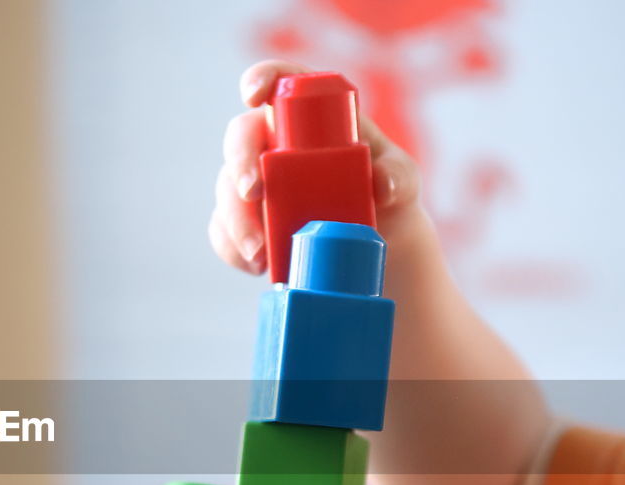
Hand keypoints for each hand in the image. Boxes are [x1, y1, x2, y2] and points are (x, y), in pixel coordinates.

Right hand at [209, 59, 421, 275]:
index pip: (280, 82)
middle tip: (255, 193)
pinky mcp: (244, 220)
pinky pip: (222, 231)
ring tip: (260, 252)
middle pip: (240, 138)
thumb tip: (383, 186)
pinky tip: (254, 266)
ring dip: (236, 219)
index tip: (254, 95)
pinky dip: (232, 248)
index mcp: (309, 118)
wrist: (373, 241)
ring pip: (226, 189)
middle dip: (240, 164)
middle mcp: (273, 143)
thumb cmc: (386, 195)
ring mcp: (255, 182)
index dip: (262, 78)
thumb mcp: (402, 182)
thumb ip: (398, 176)